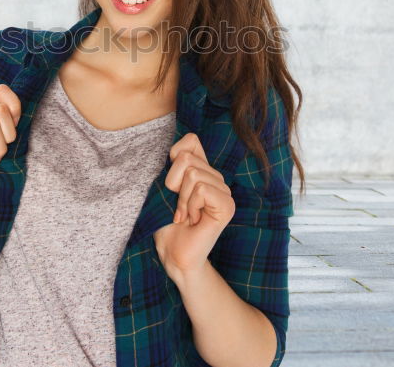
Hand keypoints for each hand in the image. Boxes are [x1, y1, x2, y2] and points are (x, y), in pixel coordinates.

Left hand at [152, 132, 234, 281]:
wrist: (172, 252)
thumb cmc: (166, 222)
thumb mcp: (165, 187)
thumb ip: (175, 164)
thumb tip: (184, 145)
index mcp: (203, 171)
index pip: (191, 140)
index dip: (173, 159)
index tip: (171, 186)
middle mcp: (217, 179)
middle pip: (187, 159)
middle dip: (174, 185)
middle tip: (179, 207)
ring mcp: (225, 192)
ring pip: (193, 174)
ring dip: (181, 199)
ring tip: (186, 215)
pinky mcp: (228, 206)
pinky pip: (201, 189)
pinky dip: (190, 205)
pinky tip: (194, 220)